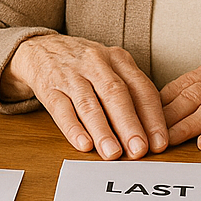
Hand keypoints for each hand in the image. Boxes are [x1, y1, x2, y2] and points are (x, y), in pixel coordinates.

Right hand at [4, 34, 167, 158]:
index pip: (140, 88)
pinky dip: (73, 128)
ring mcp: (70, 73)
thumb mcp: (110, 68)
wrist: (40, 47)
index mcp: (117, 58)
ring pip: (89, 103)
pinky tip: (83, 144)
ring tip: (113, 153)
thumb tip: (150, 133)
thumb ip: (130, 94)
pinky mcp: (48, 86)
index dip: (152, 117)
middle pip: (116, 94)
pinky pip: (61, 108)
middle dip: (129, 124)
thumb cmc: (83, 65)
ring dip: (102, 130)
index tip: (159, 142)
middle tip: (139, 150)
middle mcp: (96, 62)